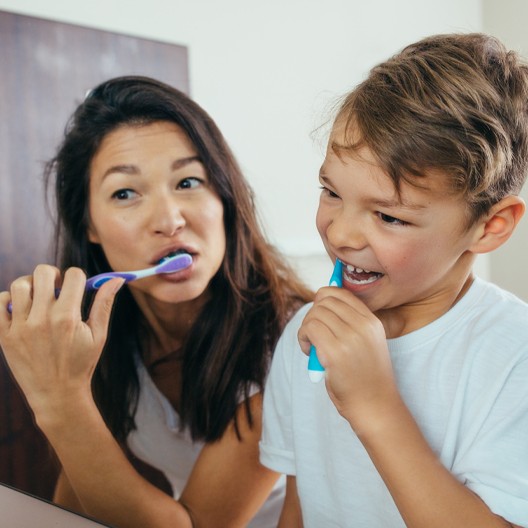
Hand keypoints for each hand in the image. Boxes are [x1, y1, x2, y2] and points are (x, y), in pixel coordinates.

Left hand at [0, 264, 122, 428]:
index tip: (77, 287)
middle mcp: (42, 319)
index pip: (73, 275)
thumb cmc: (81, 364)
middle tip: (57, 287)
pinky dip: (9, 300)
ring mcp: (20, 327)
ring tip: (39, 297)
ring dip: (31, 285)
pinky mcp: (5, 336)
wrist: (56, 395)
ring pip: (20, 284)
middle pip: (43, 273)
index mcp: (68, 317)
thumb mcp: (99, 334)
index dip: (78, 277)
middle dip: (53, 275)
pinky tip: (22, 309)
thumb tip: (116, 279)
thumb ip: (104, 303)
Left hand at [298, 287, 398, 426]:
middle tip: (314, 335)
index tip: (320, 318)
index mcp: (372, 321)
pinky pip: (309, 329)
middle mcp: (363, 326)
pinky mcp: (335, 353)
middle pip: (324, 300)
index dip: (323, 301)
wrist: (375, 407)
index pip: (341, 293)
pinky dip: (303, 338)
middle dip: (313, 314)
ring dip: (306, 329)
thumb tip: (321, 302)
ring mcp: (350, 338)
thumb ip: (350, 323)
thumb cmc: (365, 377)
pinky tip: (309, 352)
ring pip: (314, 314)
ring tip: (312, 346)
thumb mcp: (367, 343)